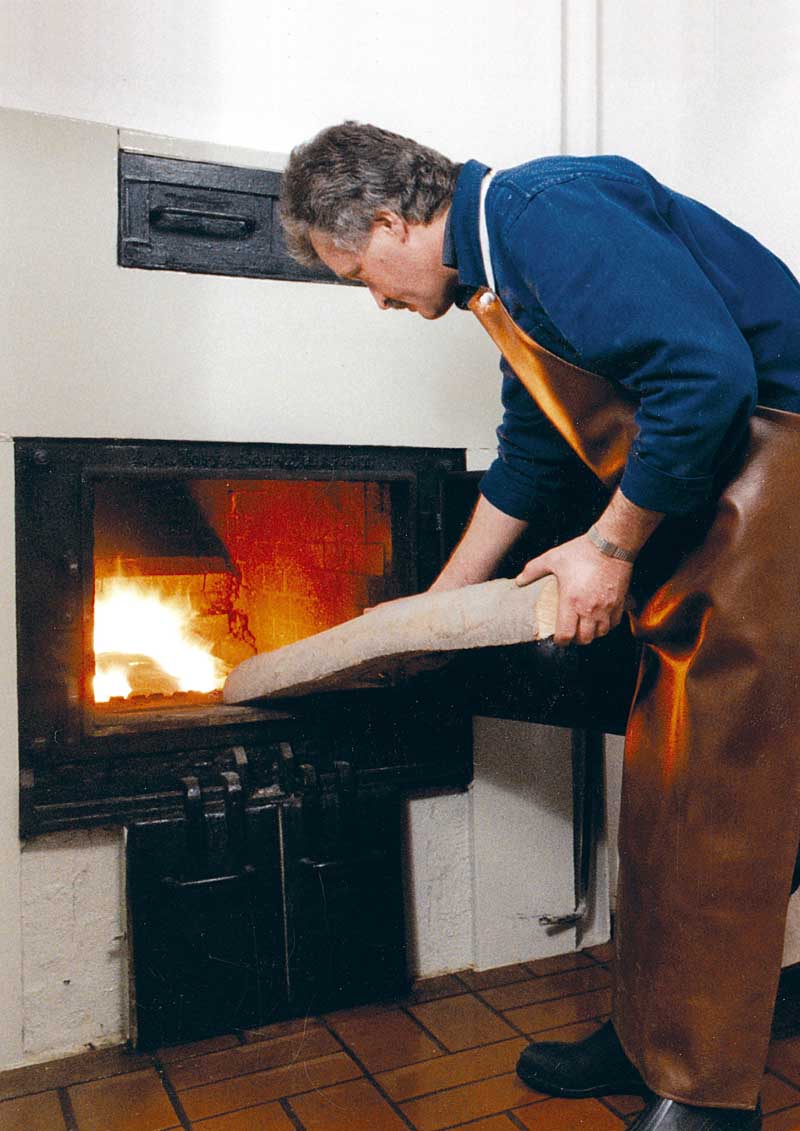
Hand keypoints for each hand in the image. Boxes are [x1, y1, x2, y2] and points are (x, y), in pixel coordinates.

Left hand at [515, 534, 631, 645]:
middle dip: (576, 639)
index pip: (566, 635)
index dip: (560, 641)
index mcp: (571, 602)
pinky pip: (615, 623)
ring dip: (592, 633)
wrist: (611, 544)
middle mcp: (590, 609)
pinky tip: (601, 619)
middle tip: (571, 633)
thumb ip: (533, 571)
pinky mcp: (619, 602)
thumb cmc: (582, 551)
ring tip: (586, 627)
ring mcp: (606, 607)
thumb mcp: (552, 558)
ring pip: (601, 633)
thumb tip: (519, 581)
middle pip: (585, 639)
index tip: (558, 638)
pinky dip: (607, 625)